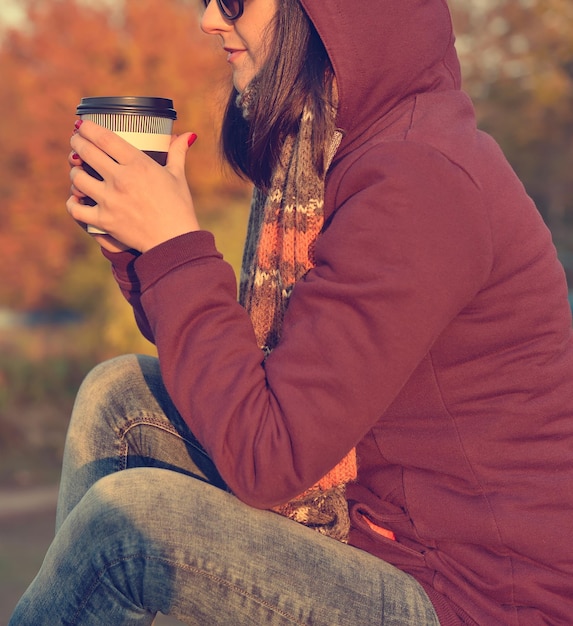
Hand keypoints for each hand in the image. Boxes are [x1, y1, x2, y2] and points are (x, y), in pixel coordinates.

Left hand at [67, 120, 199, 252]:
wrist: (175, 241)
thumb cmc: (178, 208)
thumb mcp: (178, 177)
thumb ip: (177, 153)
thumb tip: (187, 134)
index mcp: (139, 164)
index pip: (104, 138)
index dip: (88, 127)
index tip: (82, 124)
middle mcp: (121, 180)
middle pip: (86, 152)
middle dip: (77, 142)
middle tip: (76, 141)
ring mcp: (110, 200)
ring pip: (77, 178)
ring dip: (75, 171)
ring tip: (78, 170)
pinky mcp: (104, 220)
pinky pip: (76, 208)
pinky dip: (73, 202)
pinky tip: (77, 198)